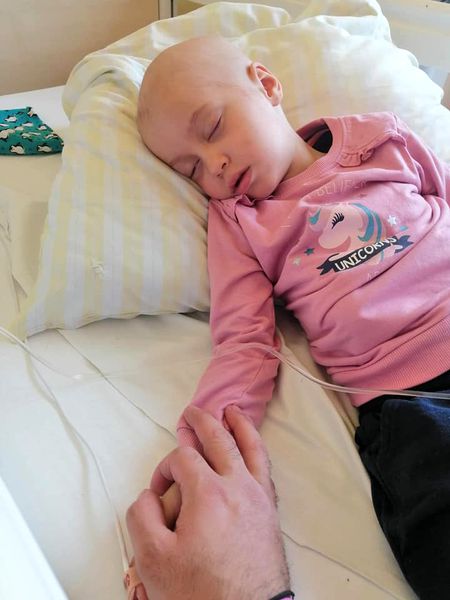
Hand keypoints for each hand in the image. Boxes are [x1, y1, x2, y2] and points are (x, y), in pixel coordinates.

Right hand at [126, 405, 289, 599]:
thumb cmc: (203, 592)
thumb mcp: (154, 558)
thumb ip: (142, 516)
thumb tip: (149, 497)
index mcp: (208, 493)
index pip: (182, 459)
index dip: (164, 469)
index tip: (158, 493)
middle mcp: (237, 486)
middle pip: (219, 440)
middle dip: (202, 423)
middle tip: (193, 412)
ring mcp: (258, 497)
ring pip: (250, 448)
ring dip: (238, 426)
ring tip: (232, 411)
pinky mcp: (269, 511)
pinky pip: (264, 468)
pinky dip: (257, 450)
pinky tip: (252, 449)